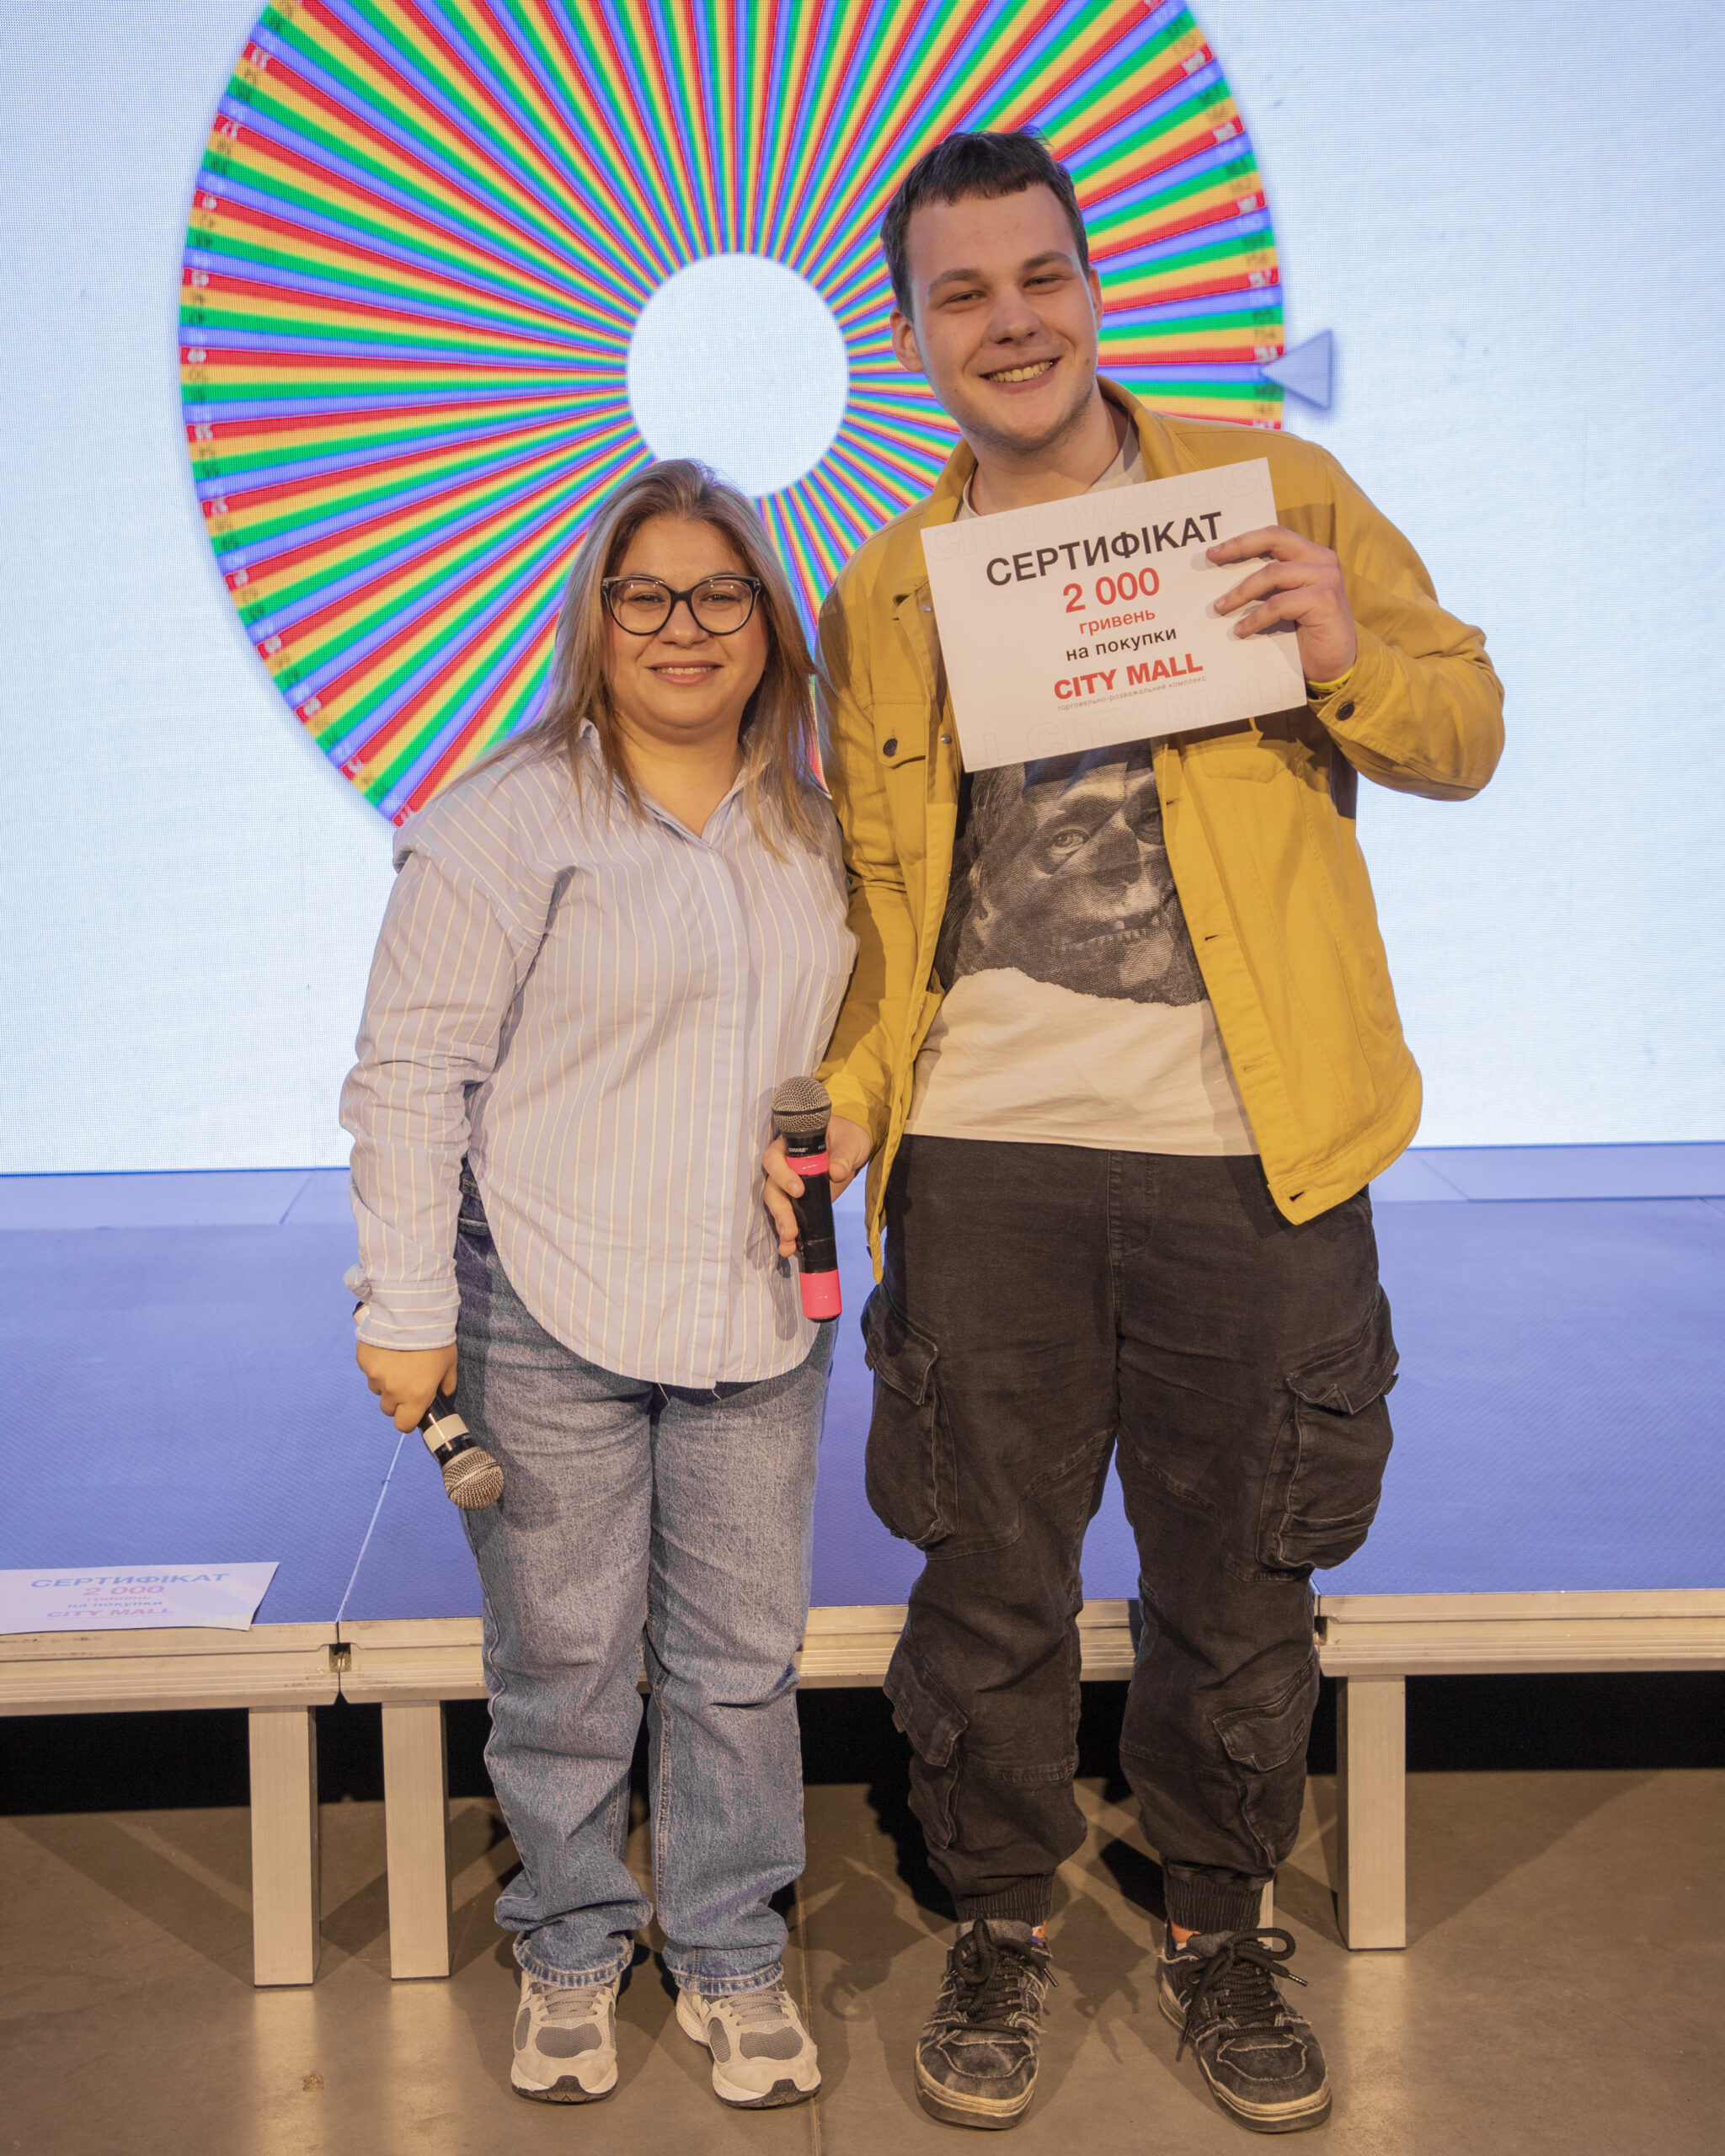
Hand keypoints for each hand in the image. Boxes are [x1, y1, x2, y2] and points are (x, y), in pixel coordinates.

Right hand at [356, 1340, 457, 1431]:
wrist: (411, 1314)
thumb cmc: (435, 1339)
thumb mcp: (449, 1364)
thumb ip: (446, 1384)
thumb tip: (442, 1394)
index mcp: (415, 1396)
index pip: (403, 1425)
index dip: (407, 1419)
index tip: (411, 1410)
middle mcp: (393, 1390)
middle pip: (388, 1407)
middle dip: (396, 1399)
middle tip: (406, 1380)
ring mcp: (375, 1376)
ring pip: (376, 1387)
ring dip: (384, 1380)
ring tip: (397, 1360)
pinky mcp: (363, 1361)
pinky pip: (368, 1369)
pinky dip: (375, 1362)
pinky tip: (386, 1348)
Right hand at [762, 1114, 871, 1258]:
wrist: (852, 1148)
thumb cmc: (847, 1137)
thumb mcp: (849, 1143)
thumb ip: (843, 1156)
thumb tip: (836, 1172)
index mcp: (789, 1146)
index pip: (773, 1159)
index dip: (782, 1175)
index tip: (799, 1190)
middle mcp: (783, 1167)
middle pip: (771, 1189)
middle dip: (780, 1211)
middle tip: (791, 1229)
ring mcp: (789, 1185)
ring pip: (777, 1206)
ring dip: (781, 1226)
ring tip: (789, 1245)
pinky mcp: (799, 1202)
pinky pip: (789, 1217)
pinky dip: (789, 1234)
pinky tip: (793, 1249)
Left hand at [1208, 525, 1357, 683]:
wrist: (1335, 665)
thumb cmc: (1305, 634)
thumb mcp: (1285, 602)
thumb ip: (1268, 586)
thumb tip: (1223, 581)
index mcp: (1311, 555)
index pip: (1274, 535)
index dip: (1243, 539)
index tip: (1214, 551)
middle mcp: (1322, 560)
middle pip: (1275, 539)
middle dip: (1239, 546)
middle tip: (1212, 558)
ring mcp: (1326, 578)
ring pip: (1272, 573)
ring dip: (1241, 592)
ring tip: (1220, 608)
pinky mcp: (1325, 600)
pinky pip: (1279, 604)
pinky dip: (1256, 617)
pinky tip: (1241, 630)